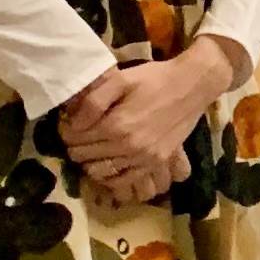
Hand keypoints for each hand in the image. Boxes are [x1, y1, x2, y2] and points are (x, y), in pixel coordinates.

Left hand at [59, 44, 232, 202]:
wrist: (193, 85)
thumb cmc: (154, 78)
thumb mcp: (120, 79)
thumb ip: (93, 101)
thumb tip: (74, 124)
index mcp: (116, 124)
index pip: (75, 139)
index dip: (67, 131)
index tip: (70, 125)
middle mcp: (128, 146)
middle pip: (84, 156)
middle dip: (76, 146)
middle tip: (80, 136)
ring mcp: (143, 157)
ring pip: (100, 171)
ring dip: (90, 162)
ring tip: (92, 150)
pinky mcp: (156, 162)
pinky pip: (124, 180)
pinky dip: (110, 177)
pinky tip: (108, 164)